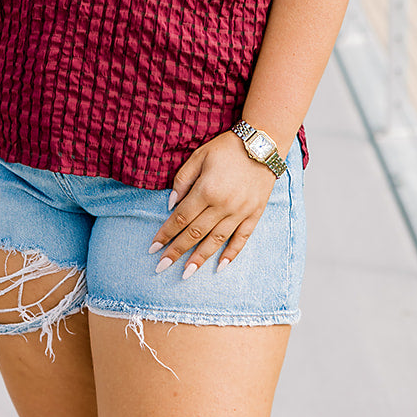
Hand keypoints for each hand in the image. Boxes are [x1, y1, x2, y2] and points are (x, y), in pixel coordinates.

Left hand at [149, 131, 280, 277]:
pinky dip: (231, 254)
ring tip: (186, 273)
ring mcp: (240, 212)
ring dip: (199, 259)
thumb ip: (182, 180)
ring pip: (216, 241)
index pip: (180, 218)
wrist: (263, 143)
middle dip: (176, 251)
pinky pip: (242, 239)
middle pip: (194, 234)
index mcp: (206, 190)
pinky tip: (220, 267)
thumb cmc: (227, 147)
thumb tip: (170, 205)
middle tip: (161, 267)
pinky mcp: (254, 214)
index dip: (165, 234)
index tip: (153, 248)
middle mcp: (222, 205)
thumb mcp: (199, 156)